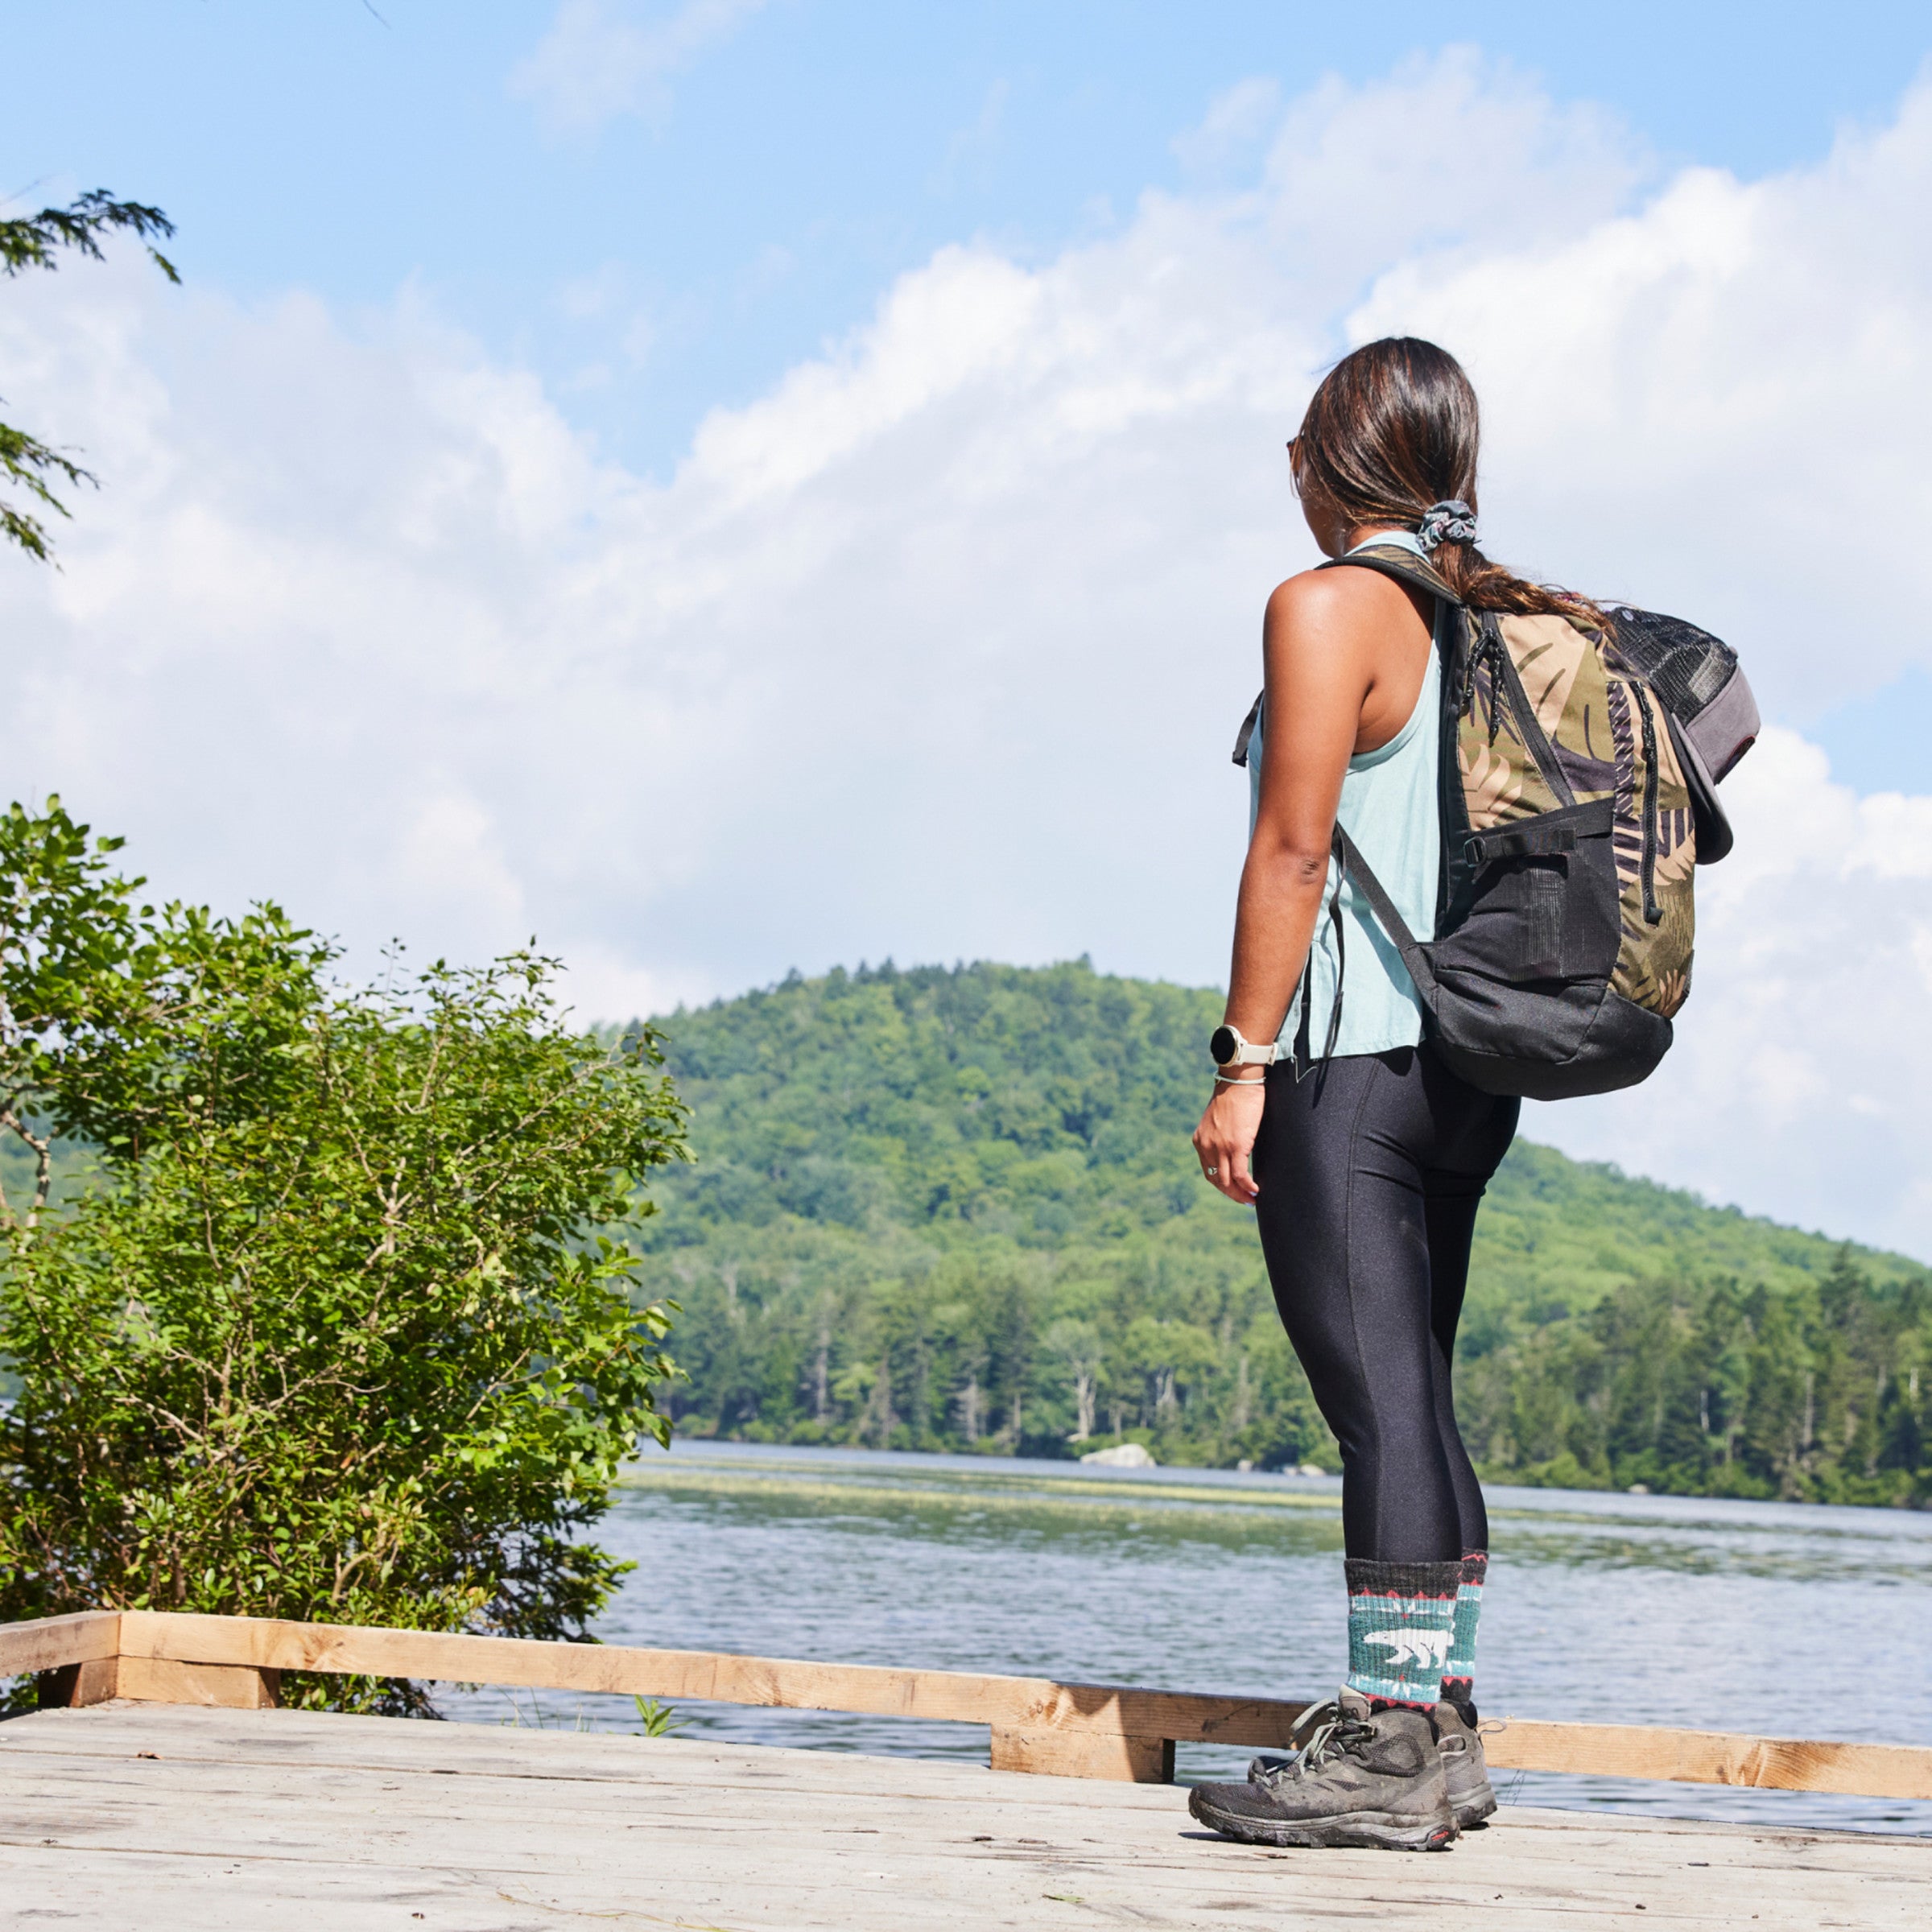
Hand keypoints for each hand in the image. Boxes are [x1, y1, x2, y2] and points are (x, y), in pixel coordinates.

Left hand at [1193, 1077, 1265, 1202]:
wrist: (1239, 1082)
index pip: (1209, 1171)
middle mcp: (1206, 1146)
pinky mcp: (1236, 1146)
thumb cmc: (1234, 1097)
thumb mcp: (1219, 1121)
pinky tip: (1256, 1190)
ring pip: (1227, 1181)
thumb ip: (1221, 1136)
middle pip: (1216, 1180)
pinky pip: (1240, 1175)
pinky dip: (1248, 1186)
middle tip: (1245, 1200)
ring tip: (1252, 1199)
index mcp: (1200, 1141)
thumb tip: (1234, 1148)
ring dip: (1240, 1194)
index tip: (1233, 1191)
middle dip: (1231, 1194)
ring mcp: (1220, 1148)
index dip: (1221, 1185)